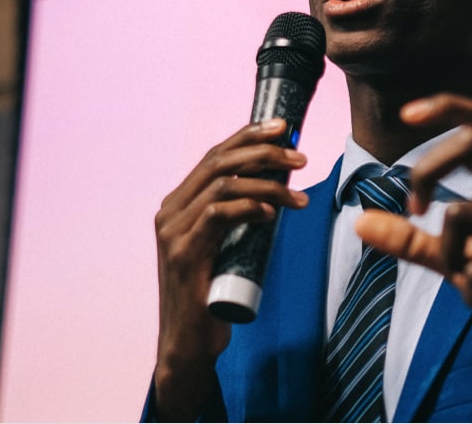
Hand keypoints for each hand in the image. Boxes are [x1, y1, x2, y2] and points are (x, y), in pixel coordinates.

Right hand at [152, 119, 307, 418]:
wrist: (189, 344)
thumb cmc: (212, 295)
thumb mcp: (225, 246)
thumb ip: (237, 219)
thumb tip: (277, 191)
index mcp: (178, 203)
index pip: (214, 155)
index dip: (248, 136)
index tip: (283, 127)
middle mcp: (170, 211)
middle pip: (219, 162)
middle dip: (264, 152)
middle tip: (301, 157)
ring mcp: (173, 232)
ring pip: (223, 185)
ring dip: (268, 184)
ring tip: (300, 196)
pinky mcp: (184, 254)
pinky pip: (219, 216)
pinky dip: (249, 208)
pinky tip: (273, 212)